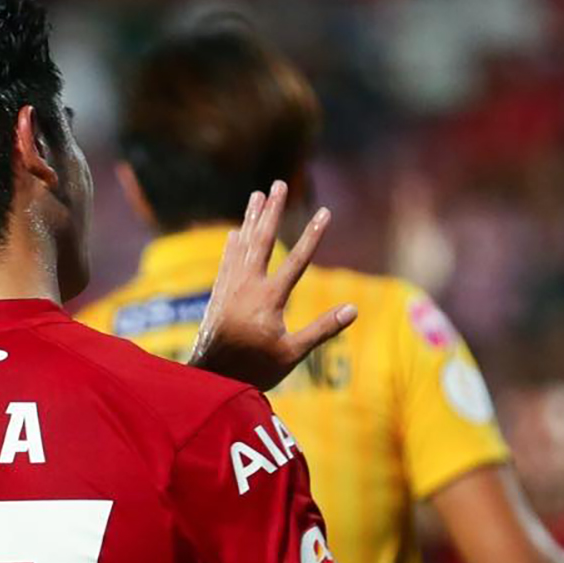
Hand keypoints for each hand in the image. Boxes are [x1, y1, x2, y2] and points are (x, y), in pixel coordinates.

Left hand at [189, 180, 356, 389]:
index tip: (325, 212)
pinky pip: (227, 262)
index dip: (313, 236)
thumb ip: (322, 330)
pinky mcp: (218, 297)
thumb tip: (353, 310)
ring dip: (252, 219)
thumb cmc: (254, 370)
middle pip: (262, 240)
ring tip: (258, 194)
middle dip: (272, 210)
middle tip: (278, 183)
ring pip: (242, 245)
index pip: (297, 261)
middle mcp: (246, 287)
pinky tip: (236, 232)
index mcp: (268, 299)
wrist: (210, 379)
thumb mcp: (292, 354)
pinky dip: (233, 245)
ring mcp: (230, 289)